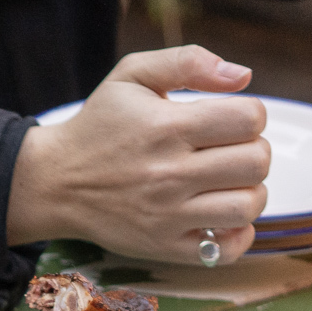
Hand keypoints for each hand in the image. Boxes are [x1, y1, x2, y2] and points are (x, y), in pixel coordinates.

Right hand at [7, 45, 268, 263]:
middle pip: (256, 161)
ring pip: (248, 205)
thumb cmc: (99, 125)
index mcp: (166, 126)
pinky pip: (227, 249)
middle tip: (227, 151)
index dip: (249, 114)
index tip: (227, 121)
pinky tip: (219, 216)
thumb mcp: (131, 76)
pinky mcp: (165, 246)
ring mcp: (168, 215)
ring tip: (226, 183)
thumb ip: (188, 61)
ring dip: (249, 190)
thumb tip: (244, 75)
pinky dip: (237, 233)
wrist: (55, 182)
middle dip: (251, 150)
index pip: (250, 118)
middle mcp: (169, 173)